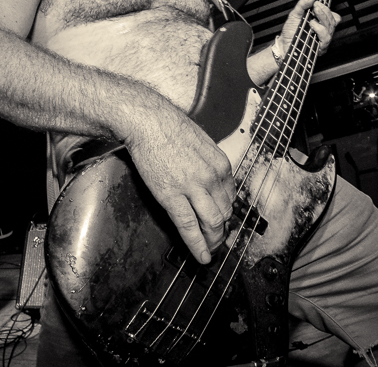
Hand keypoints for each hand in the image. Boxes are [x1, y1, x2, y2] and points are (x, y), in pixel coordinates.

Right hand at [124, 106, 235, 264]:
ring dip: (214, 240)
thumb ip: (209, 163)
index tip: (222, 219)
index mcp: (221, 164)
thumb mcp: (200, 142)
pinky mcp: (172, 196)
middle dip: (223, 229)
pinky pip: (189, 226)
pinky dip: (198, 245)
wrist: (147, 121)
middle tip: (218, 239)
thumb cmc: (168, 126)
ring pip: (213, 223)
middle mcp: (212, 177)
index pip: (231, 196)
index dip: (227, 211)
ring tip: (211, 250)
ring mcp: (193, 188)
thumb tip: (210, 178)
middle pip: (226, 212)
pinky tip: (202, 256)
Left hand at [277, 0, 339, 56]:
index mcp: (321, 23)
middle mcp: (324, 31)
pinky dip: (320, 30)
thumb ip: (302, 4)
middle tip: (315, 6)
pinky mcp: (320, 48)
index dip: (327, 8)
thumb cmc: (290, 31)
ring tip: (312, 18)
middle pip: (333, 20)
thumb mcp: (295, 14)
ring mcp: (323, 39)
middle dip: (324, 11)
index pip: (333, 15)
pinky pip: (325, 38)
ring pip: (330, 28)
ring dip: (322, 19)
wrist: (284, 43)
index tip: (317, 2)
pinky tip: (312, 26)